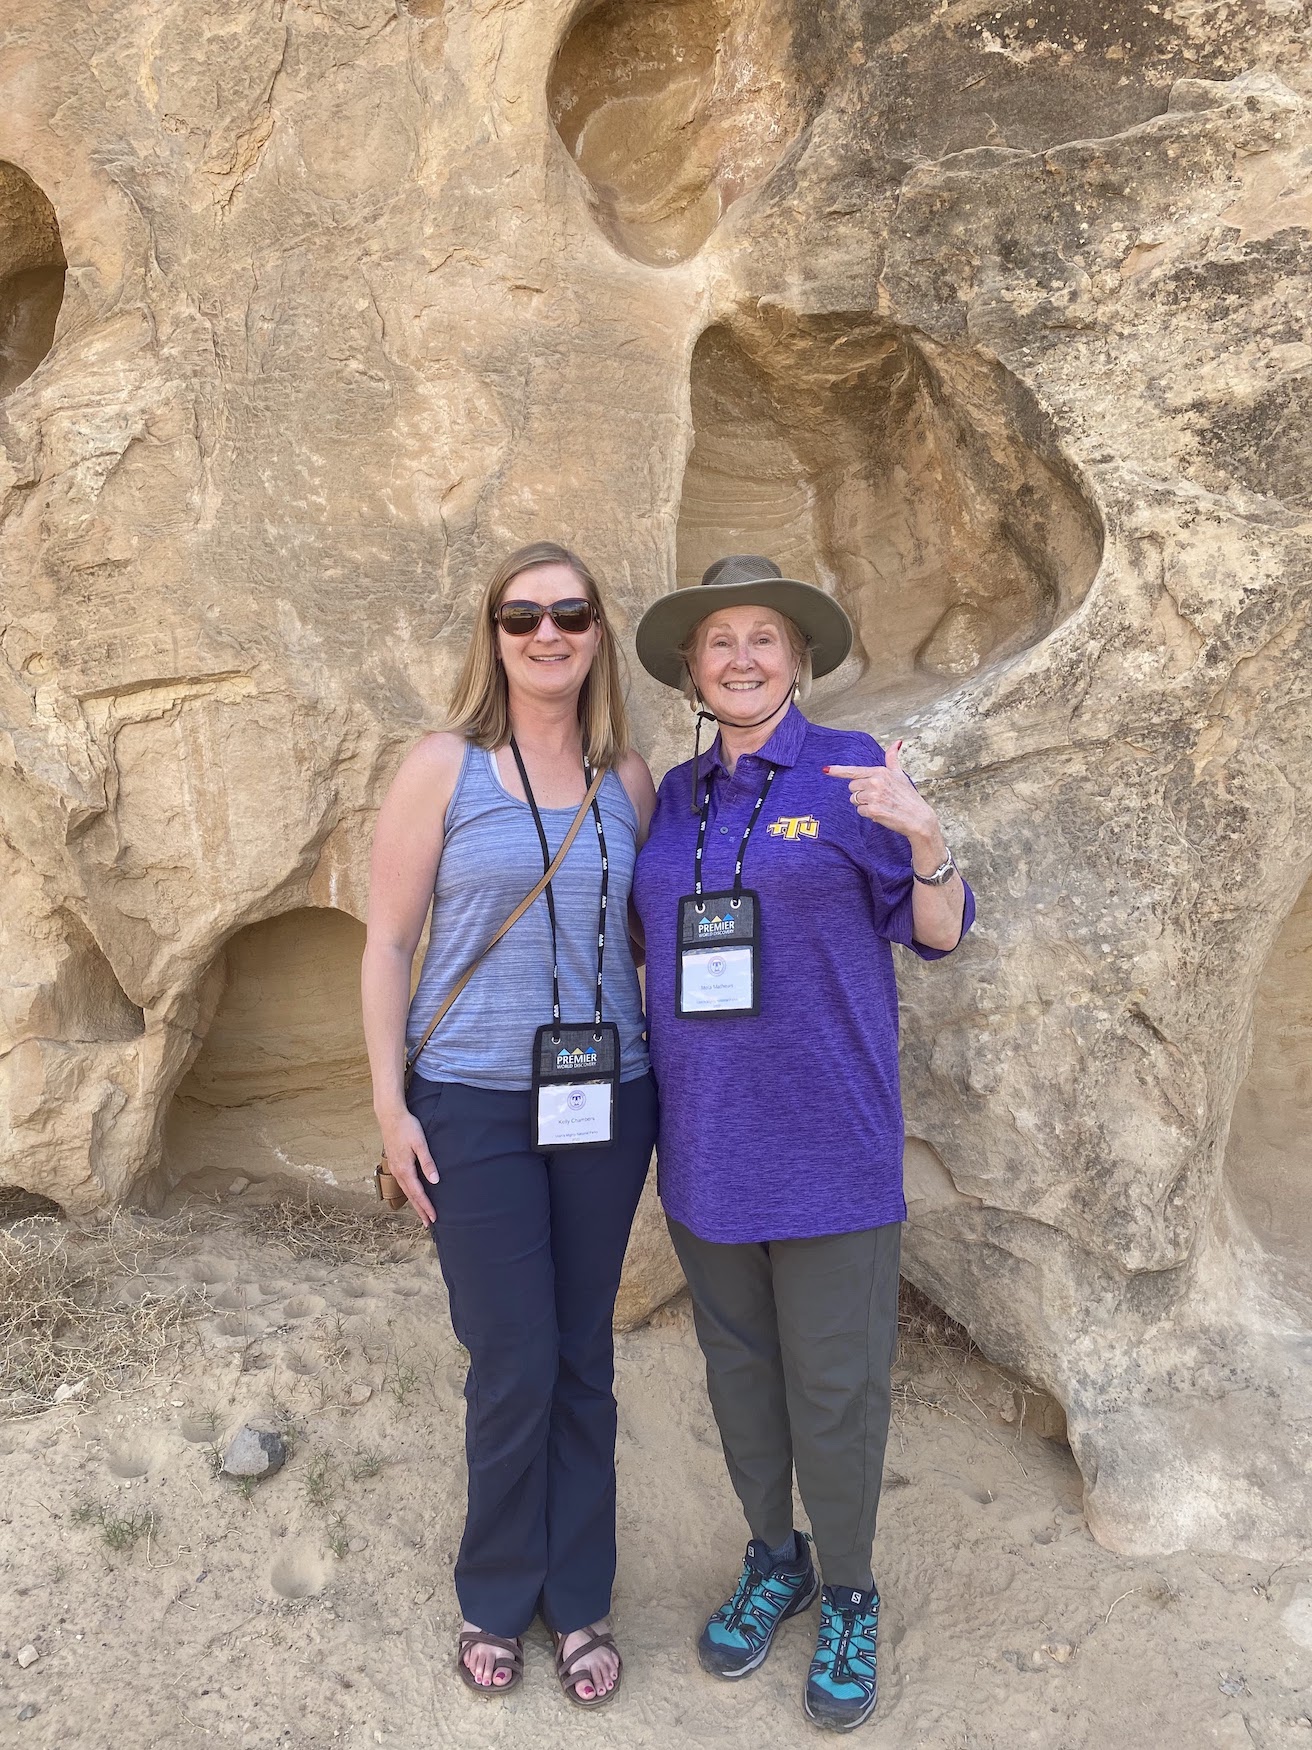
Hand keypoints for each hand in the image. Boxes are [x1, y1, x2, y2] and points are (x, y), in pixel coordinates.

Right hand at [379, 1108, 438, 1224]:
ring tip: (422, 1212)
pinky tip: (412, 1193)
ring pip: (406, 1190)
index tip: (434, 1218)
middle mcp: (398, 1172)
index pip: (418, 1193)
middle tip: (429, 1223)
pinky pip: (403, 1183)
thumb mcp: (420, 1144)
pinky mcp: (394, 1163)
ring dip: (414, 1202)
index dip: (426, 1207)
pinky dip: (409, 1193)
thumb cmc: (407, 1127)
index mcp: (405, 1169)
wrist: (390, 1116)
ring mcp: (395, 1168)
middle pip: (411, 1196)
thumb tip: (435, 1181)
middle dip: (420, 1210)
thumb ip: (427, 1163)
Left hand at [824, 742, 940, 846]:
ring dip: (864, 804)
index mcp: (880, 772)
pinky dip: (868, 814)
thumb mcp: (900, 775)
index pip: (854, 771)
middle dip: (861, 793)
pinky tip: (881, 813)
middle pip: (852, 788)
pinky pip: (860, 811)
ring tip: (881, 805)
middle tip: (878, 797)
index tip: (826, 769)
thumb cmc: (908, 797)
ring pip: (855, 800)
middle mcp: (876, 782)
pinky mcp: (873, 811)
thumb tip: (897, 742)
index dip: (838, 771)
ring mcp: (874, 796)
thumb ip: (892, 759)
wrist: (918, 818)